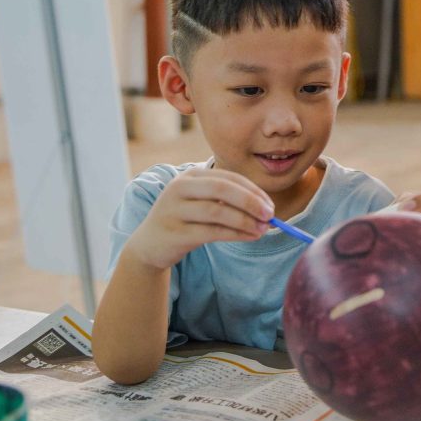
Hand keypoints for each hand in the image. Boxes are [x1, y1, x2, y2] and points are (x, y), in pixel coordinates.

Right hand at [127, 168, 274, 270]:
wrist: (150, 244)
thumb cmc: (186, 221)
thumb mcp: (203, 203)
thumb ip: (229, 201)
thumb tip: (265, 209)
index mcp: (191, 176)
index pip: (228, 178)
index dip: (253, 190)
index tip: (270, 205)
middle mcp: (180, 188)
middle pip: (222, 189)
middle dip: (250, 201)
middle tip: (270, 215)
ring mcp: (174, 209)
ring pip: (217, 211)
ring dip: (245, 221)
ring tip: (262, 230)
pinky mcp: (174, 232)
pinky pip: (211, 232)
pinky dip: (235, 234)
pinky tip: (249, 237)